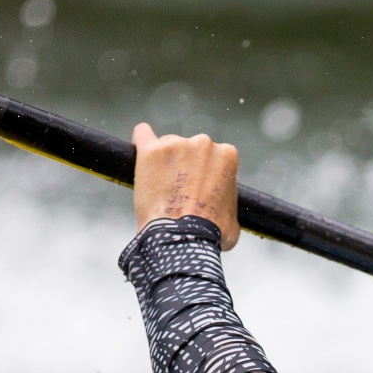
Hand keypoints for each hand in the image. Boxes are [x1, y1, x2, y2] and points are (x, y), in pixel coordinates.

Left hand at [132, 123, 240, 248]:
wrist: (184, 238)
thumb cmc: (211, 233)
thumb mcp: (233, 215)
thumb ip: (226, 200)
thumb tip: (220, 206)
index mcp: (227, 156)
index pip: (213, 156)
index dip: (204, 173)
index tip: (196, 187)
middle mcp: (204, 144)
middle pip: (189, 148)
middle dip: (184, 165)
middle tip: (177, 190)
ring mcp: (176, 145)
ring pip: (167, 146)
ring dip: (164, 162)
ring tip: (160, 188)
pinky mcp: (151, 151)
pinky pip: (142, 134)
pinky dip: (141, 141)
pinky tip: (140, 152)